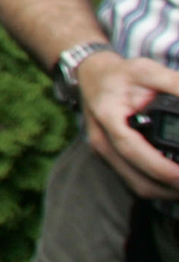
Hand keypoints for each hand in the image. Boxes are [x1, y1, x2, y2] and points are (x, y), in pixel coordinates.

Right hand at [76, 50, 178, 200]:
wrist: (91, 75)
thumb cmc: (120, 74)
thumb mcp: (146, 70)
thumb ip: (175, 84)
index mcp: (108, 117)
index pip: (133, 150)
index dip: (161, 168)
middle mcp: (102, 140)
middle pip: (137, 179)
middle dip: (170, 189)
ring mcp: (104, 152)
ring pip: (137, 186)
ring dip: (166, 192)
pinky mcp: (110, 158)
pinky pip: (135, 180)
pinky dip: (158, 186)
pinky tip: (175, 180)